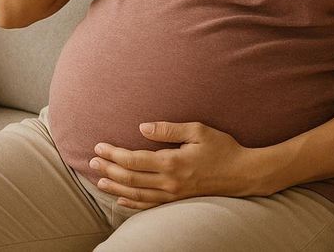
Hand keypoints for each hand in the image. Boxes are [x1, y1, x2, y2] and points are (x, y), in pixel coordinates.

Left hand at [89, 121, 261, 209]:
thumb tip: (142, 128)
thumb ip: (168, 129)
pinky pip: (150, 205)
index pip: (133, 160)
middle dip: (108, 170)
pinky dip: (132, 203)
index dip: (113, 154)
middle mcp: (169, 182)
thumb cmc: (222, 148)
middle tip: (91, 162)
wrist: (243, 174)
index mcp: (172, 162)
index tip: (99, 147)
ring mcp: (173, 194)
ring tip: (99, 181)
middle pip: (130, 178)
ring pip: (136, 194)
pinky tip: (121, 200)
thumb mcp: (198, 130)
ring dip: (115, 188)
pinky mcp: (178, 201)